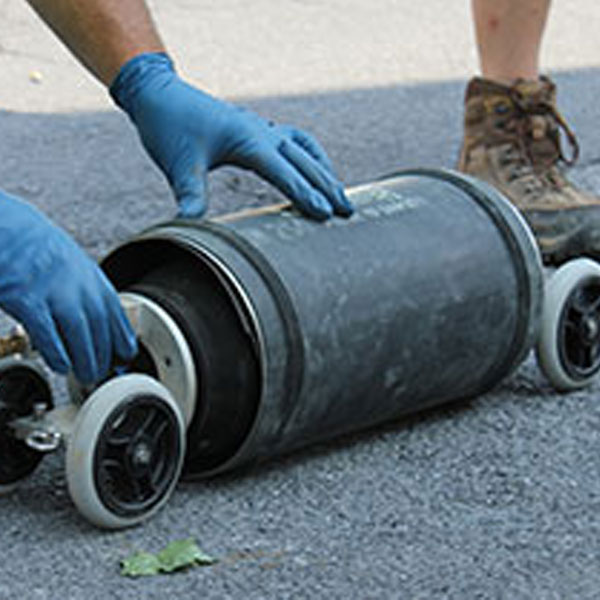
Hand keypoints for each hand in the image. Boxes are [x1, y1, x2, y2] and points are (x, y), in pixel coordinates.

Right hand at [0, 191, 136, 382]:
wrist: (5, 226)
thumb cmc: (36, 246)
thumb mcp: (72, 264)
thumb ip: (85, 290)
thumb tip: (94, 319)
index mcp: (91, 277)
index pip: (117, 314)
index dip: (123, 339)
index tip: (126, 356)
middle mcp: (78, 285)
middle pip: (101, 329)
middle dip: (105, 356)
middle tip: (102, 373)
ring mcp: (54, 292)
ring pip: (80, 336)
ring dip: (86, 360)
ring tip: (86, 376)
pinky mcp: (27, 299)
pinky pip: (48, 334)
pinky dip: (57, 353)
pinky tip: (60, 365)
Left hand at [110, 53, 352, 219]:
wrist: (159, 94)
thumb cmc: (169, 126)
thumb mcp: (178, 164)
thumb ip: (190, 195)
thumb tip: (190, 224)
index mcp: (247, 139)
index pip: (284, 172)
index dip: (305, 194)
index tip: (325, 214)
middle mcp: (261, 131)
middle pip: (304, 161)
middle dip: (327, 187)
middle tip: (347, 211)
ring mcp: (262, 128)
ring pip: (304, 150)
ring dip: (324, 171)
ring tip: (340, 194)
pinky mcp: (257, 129)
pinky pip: (295, 140)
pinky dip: (310, 155)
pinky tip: (316, 168)